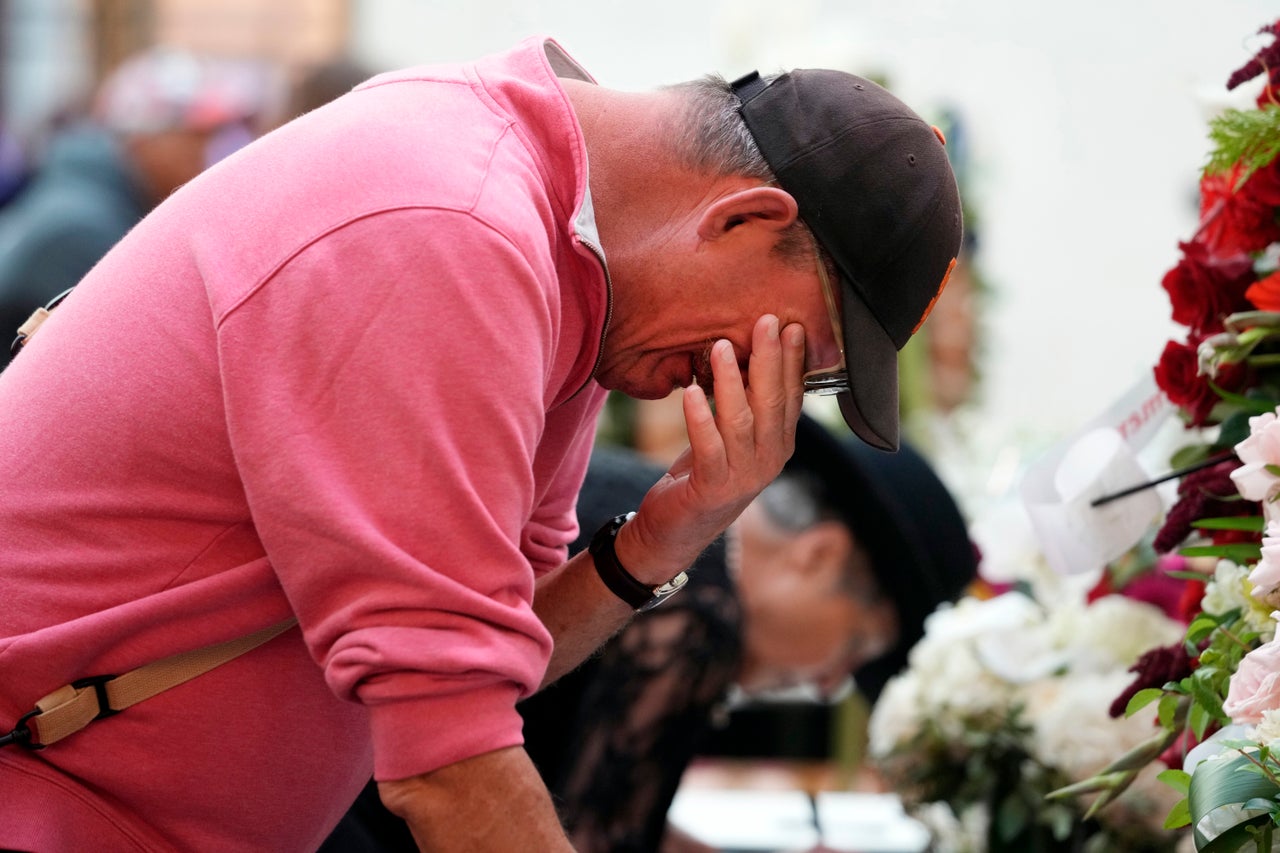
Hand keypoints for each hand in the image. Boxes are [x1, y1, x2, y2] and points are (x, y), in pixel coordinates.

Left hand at [617, 315, 804, 581]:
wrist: (677, 531)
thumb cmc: (704, 474)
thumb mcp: (730, 436)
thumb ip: (745, 404)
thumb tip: (747, 353)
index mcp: (779, 444)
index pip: (791, 395)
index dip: (791, 361)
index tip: (789, 325)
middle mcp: (769, 460)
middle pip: (772, 402)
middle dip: (770, 359)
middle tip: (764, 321)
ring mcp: (744, 477)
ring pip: (741, 421)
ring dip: (731, 381)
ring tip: (720, 347)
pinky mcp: (713, 488)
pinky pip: (709, 447)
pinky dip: (700, 419)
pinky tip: (691, 393)